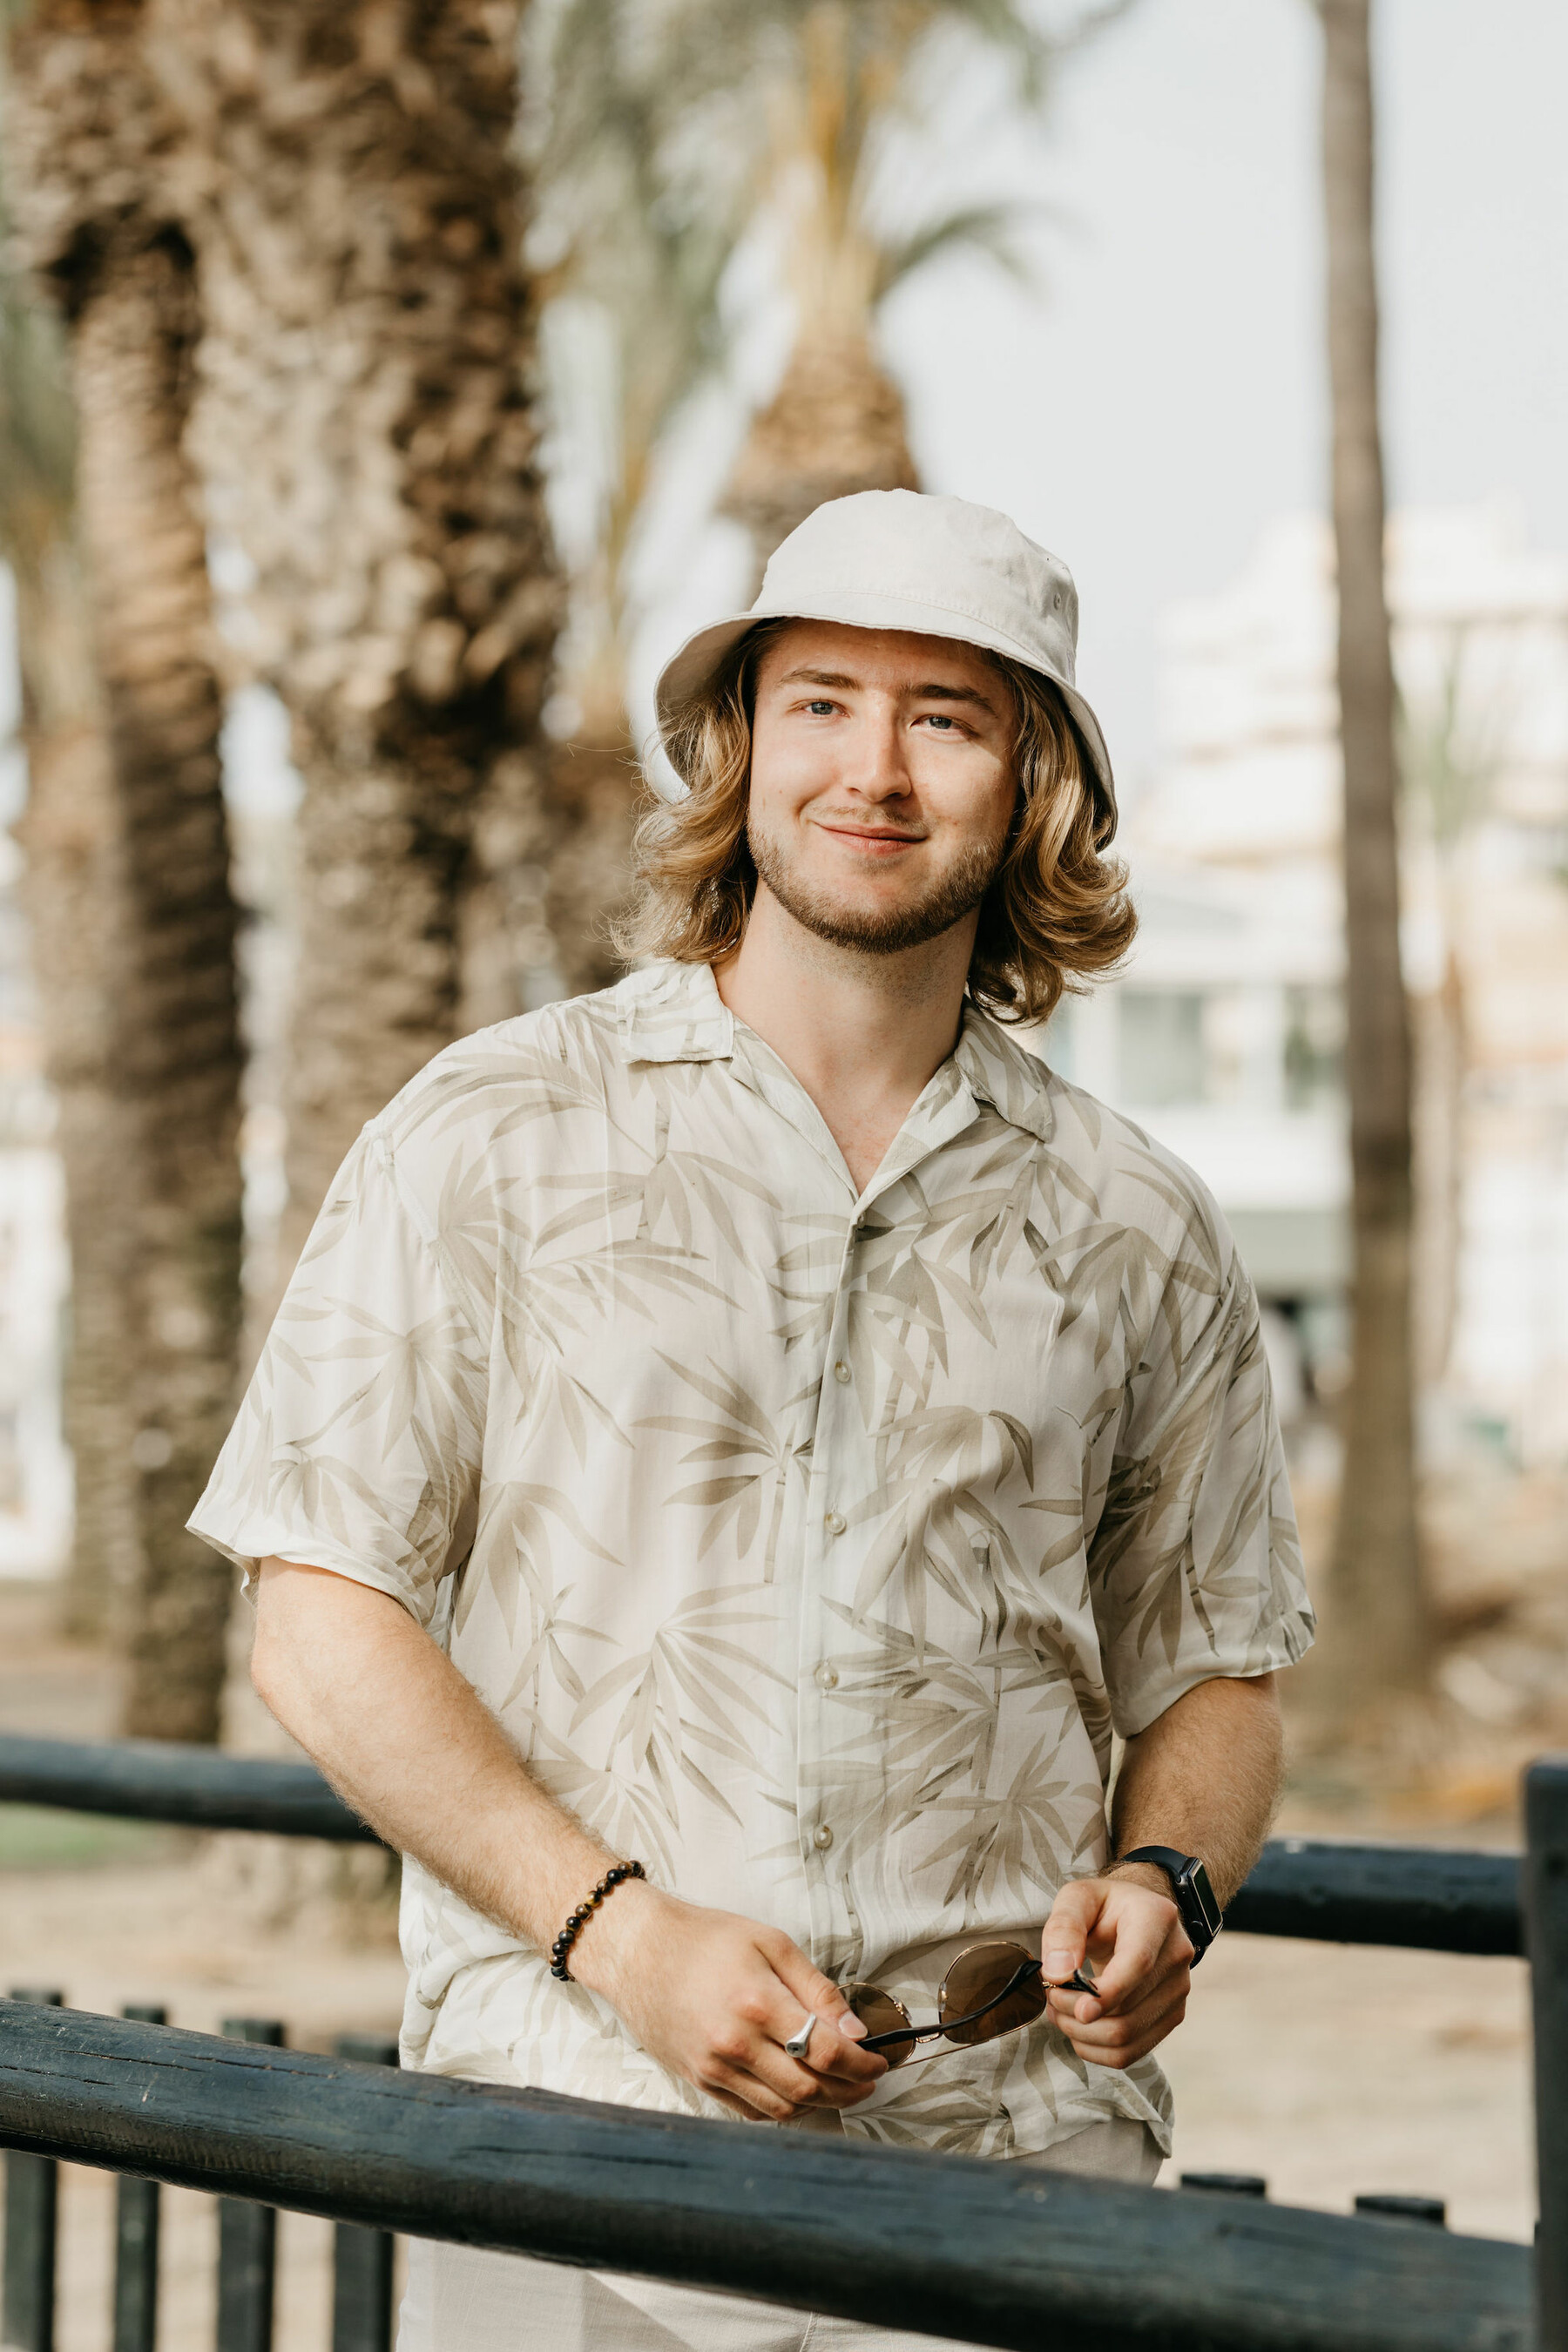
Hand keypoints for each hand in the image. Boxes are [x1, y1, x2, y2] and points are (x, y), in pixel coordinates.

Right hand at [568, 1880, 887, 2122]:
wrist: (638, 1950)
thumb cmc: (705, 1939)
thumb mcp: (770, 1943)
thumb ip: (817, 1988)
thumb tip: (855, 2030)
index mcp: (758, 2003)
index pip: (826, 2051)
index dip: (862, 2063)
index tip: (879, 2060)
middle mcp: (735, 2045)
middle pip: (808, 2088)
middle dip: (849, 2089)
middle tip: (867, 2079)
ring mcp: (714, 2069)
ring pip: (782, 2108)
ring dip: (820, 2104)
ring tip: (839, 2087)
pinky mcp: (698, 2081)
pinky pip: (750, 2112)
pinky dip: (782, 2108)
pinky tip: (797, 2089)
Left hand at [1040, 1864, 1193, 2069]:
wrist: (1136, 1915)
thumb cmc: (1104, 1907)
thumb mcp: (1077, 1898)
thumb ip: (1064, 1928)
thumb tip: (1060, 1974)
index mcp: (1157, 1918)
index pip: (1138, 1964)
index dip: (1107, 1993)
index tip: (1077, 2010)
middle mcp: (1176, 1956)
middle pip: (1128, 2010)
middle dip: (1078, 2015)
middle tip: (1051, 1998)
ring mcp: (1178, 1990)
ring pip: (1128, 2038)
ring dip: (1084, 2035)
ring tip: (1060, 2012)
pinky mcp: (1171, 2015)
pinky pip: (1133, 2052)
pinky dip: (1098, 2049)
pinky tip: (1080, 2029)